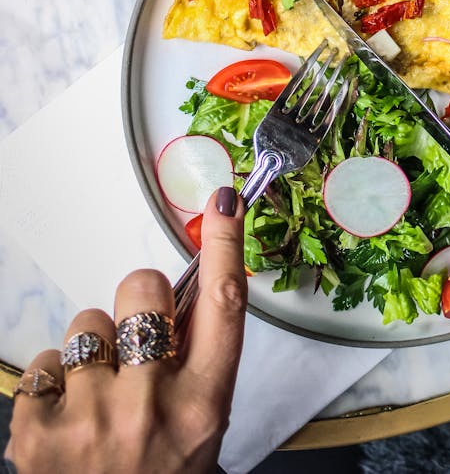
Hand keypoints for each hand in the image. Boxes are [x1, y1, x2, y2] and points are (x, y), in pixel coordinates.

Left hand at [5, 188, 246, 473]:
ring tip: (96, 399)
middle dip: (137, 300)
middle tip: (135, 340)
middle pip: (143, 289)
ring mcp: (93, 418)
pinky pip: (44, 361)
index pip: (223, 305)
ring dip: (91, 352)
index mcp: (204, 407)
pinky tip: (65, 421)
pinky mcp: (38, 432)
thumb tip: (188, 290)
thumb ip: (197, 364)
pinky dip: (51, 385)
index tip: (223, 203)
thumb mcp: (198, 431)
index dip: (226, 245)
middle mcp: (153, 407)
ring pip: (87, 322)